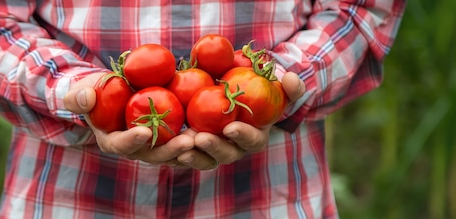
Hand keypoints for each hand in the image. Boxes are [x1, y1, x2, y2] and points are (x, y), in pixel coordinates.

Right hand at [64, 73, 194, 164]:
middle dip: (170, 150)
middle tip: (187, 140)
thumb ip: (79, 97)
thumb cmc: (94, 92)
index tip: (144, 131)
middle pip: (154, 155)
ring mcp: (154, 146)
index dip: (132, 141)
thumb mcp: (81, 91)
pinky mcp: (169, 138)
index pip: (121, 145)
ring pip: (173, 153)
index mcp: (112, 141)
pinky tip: (213, 128)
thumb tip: (87, 97)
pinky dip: (197, 137)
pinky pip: (184, 142)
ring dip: (189, 148)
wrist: (111, 94)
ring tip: (204, 137)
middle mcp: (135, 149)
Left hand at [177, 72, 305, 169]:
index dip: (243, 136)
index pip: (252, 141)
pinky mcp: (194, 150)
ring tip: (181, 146)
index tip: (231, 127)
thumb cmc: (256, 90)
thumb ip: (288, 85)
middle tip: (200, 138)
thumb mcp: (274, 86)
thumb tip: (292, 79)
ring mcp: (213, 152)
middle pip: (225, 155)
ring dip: (192, 155)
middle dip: (213, 148)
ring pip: (203, 160)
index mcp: (254, 137)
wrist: (233, 94)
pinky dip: (174, 152)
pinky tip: (164, 144)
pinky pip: (184, 155)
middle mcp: (234, 149)